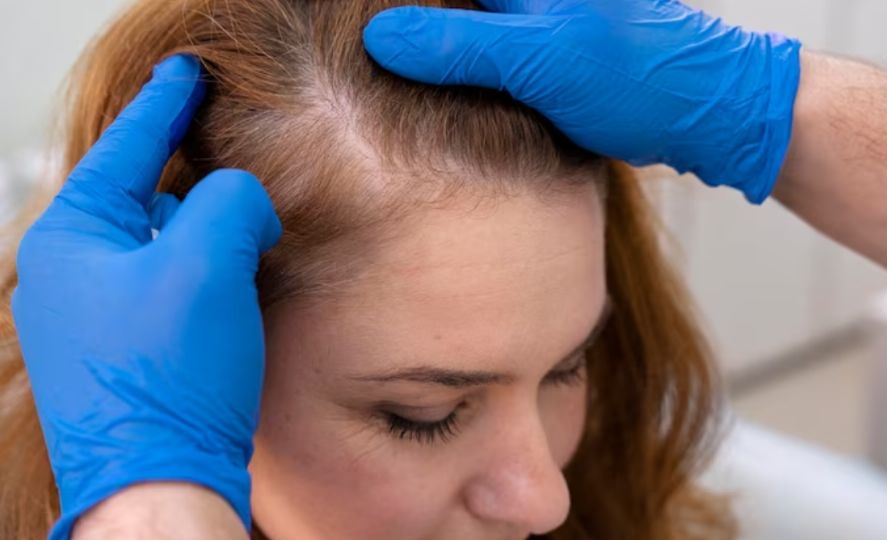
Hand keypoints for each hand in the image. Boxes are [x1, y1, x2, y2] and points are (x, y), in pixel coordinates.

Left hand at [11, 55, 281, 538]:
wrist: (161, 483)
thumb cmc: (169, 377)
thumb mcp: (206, 264)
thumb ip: (230, 201)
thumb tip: (242, 199)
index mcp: (71, 240)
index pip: (125, 149)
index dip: (164, 105)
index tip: (187, 72)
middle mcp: (71, 275)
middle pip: (141, 197)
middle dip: (189, 178)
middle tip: (225, 153)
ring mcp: (94, 317)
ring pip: (158, 244)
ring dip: (202, 232)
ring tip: (240, 227)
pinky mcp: (126, 350)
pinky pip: (166, 285)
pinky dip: (201, 272)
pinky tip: (230, 280)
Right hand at [363, 0, 801, 202]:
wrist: (707, 114)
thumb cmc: (638, 77)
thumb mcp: (540, 60)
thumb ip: (460, 44)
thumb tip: (381, 35)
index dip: (402, 4)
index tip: (352, 17)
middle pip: (452, 3)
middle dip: (413, 19)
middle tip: (358, 38)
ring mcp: (538, 19)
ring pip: (467, 21)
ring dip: (431, 35)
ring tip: (379, 58)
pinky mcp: (545, 54)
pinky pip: (486, 50)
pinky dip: (458, 64)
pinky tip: (432, 87)